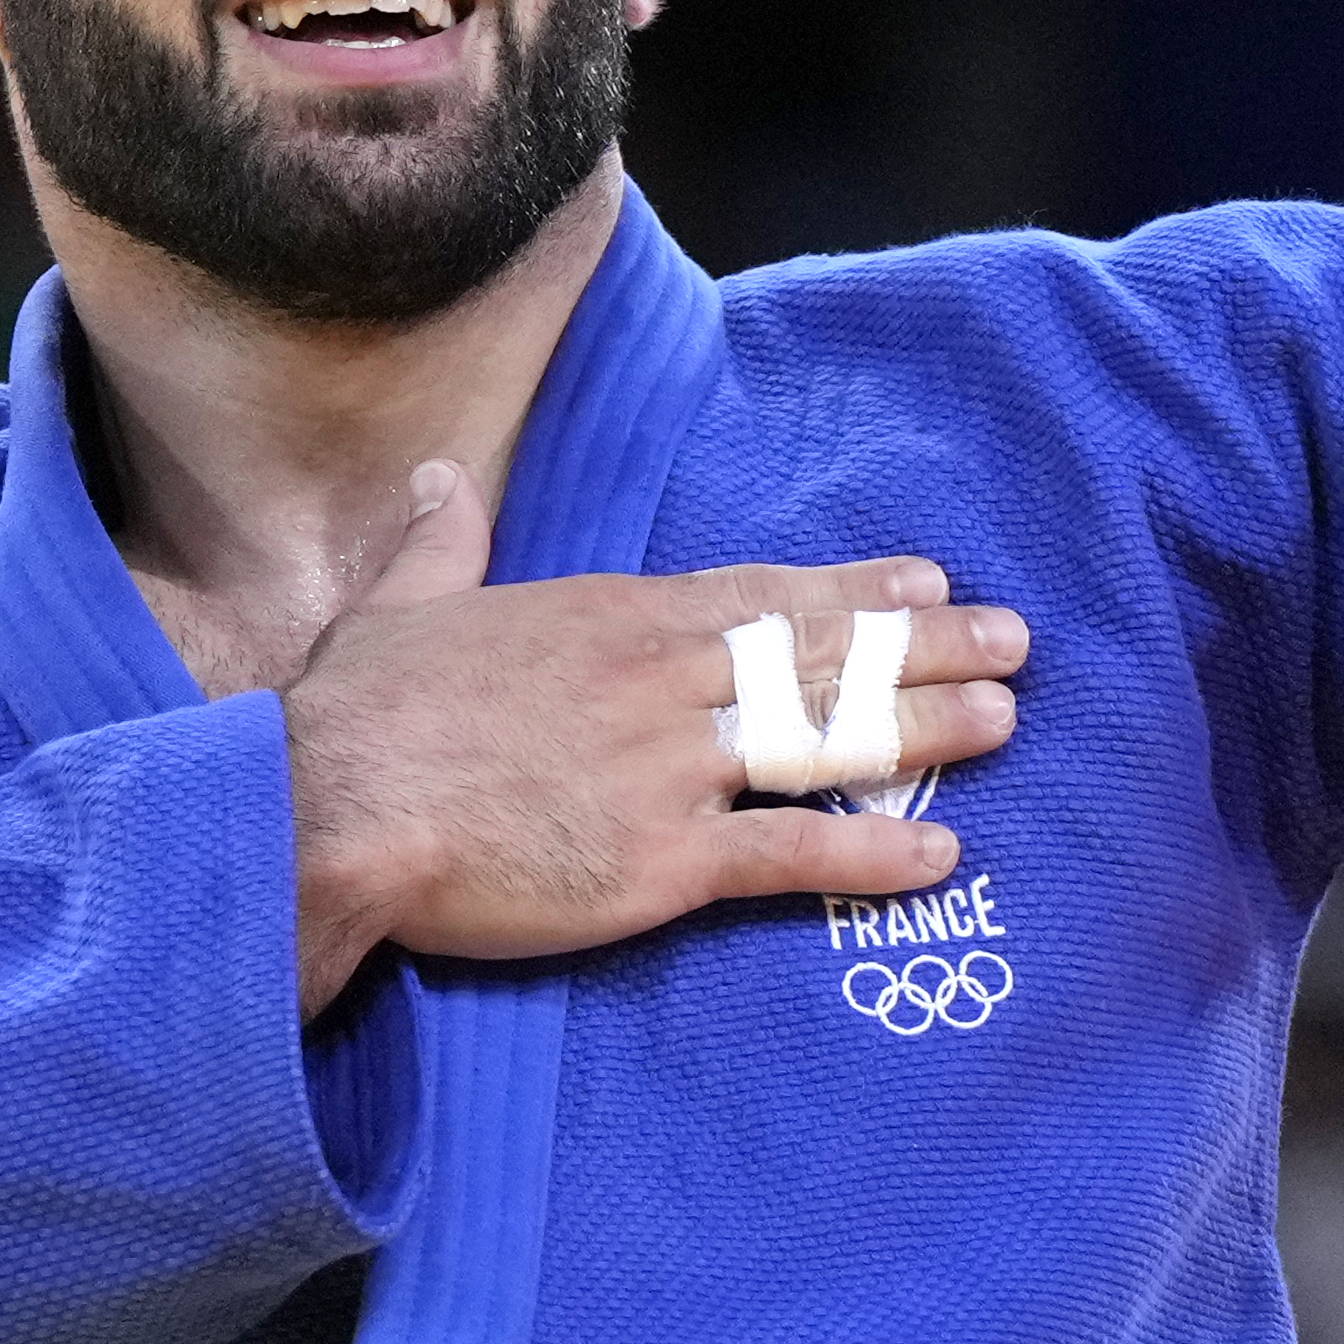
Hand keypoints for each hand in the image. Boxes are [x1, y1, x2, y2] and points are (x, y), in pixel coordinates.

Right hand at [279, 459, 1029, 1015]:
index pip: (762, 596)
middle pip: (822, 658)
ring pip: (830, 741)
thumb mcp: (401, 605)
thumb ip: (443, 544)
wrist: (327, 811)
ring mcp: (673, 769)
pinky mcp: (664, 861)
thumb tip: (446, 482)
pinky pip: (792, 853)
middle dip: (926, 649)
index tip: (928, 584)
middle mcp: (664, 681)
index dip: (853, 592)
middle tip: (1015, 643)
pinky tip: (941, 857)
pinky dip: (871, 856)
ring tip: (1006, 724)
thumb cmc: (354, 717)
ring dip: (927, 731)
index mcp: (614, 619)